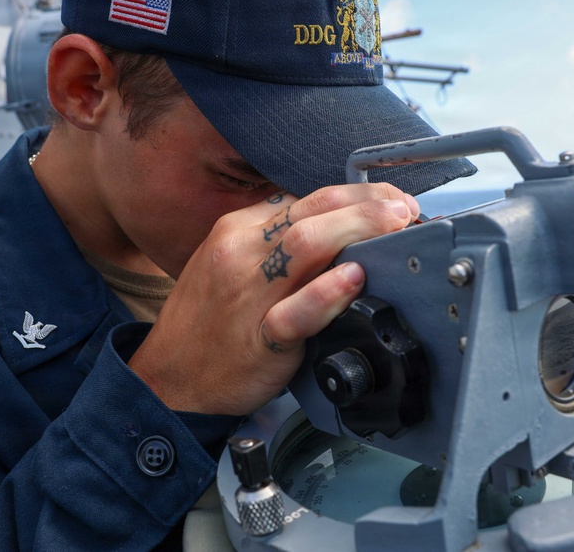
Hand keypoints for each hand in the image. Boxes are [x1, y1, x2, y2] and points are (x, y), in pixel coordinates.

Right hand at [127, 183, 419, 415]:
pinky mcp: (257, 340)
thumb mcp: (231, 264)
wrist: (168, 379)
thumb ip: (276, 242)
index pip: (307, 197)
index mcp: (238, 230)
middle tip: (405, 209)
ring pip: (304, 246)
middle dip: (366, 203)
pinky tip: (355, 280)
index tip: (390, 200)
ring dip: (358, 230)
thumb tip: (336, 226)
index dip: (357, 194)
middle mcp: (242, 253)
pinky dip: (327, 293)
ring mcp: (248, 295)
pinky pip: (294, 313)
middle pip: (312, 211)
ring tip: (395, 227)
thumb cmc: (209, 323)